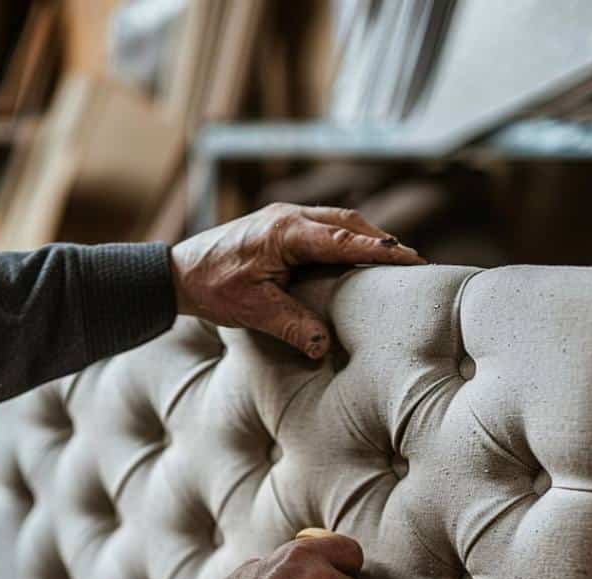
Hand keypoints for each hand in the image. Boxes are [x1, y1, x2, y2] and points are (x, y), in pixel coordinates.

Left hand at [171, 203, 424, 358]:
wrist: (177, 273)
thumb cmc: (211, 288)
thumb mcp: (252, 311)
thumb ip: (292, 325)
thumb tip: (324, 347)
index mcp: (284, 232)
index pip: (343, 240)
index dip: (380, 251)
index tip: (412, 260)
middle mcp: (288, 217)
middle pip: (348, 223)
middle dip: (382, 242)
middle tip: (414, 262)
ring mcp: (284, 218)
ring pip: (338, 222)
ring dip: (366, 239)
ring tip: (395, 260)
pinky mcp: (280, 226)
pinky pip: (324, 228)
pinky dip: (347, 241)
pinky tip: (358, 258)